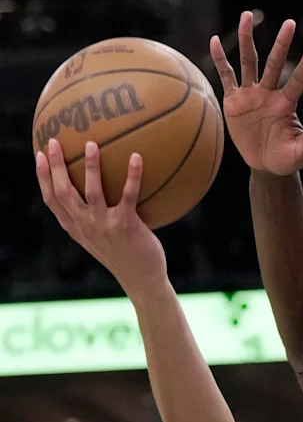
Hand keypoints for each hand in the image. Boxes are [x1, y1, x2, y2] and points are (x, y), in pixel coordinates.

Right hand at [37, 139, 166, 299]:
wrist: (142, 281)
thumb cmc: (123, 256)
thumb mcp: (99, 238)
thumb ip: (90, 218)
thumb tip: (92, 191)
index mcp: (76, 228)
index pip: (52, 201)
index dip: (43, 178)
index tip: (40, 156)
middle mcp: (86, 226)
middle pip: (64, 192)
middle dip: (57, 165)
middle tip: (55, 141)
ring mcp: (104, 226)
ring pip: (92, 191)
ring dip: (91, 166)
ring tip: (91, 144)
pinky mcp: (126, 226)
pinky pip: (128, 196)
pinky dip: (133, 176)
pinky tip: (136, 157)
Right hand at [210, 12, 302, 174]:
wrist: (266, 168)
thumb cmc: (288, 160)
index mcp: (287, 104)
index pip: (298, 80)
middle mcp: (269, 94)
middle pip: (274, 63)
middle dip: (281, 43)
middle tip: (290, 23)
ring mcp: (251, 95)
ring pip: (248, 62)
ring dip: (247, 39)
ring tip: (246, 15)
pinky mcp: (233, 101)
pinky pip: (226, 76)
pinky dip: (219, 59)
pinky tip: (214, 41)